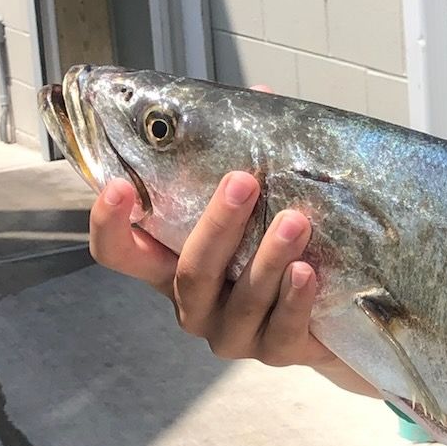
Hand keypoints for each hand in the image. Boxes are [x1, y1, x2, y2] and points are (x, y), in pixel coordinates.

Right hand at [88, 172, 365, 389]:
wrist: (337, 309)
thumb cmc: (282, 244)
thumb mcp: (260, 205)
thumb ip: (251, 157)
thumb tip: (262, 94)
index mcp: (172, 264)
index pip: (119, 253)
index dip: (109, 224)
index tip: (119, 185)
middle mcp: (194, 304)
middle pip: (189, 271)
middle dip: (217, 225)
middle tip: (244, 180)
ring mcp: (232, 333)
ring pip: (240, 299)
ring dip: (268, 258)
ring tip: (296, 221)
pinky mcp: (277, 352)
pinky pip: (282, 328)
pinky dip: (295, 298)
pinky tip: (308, 272)